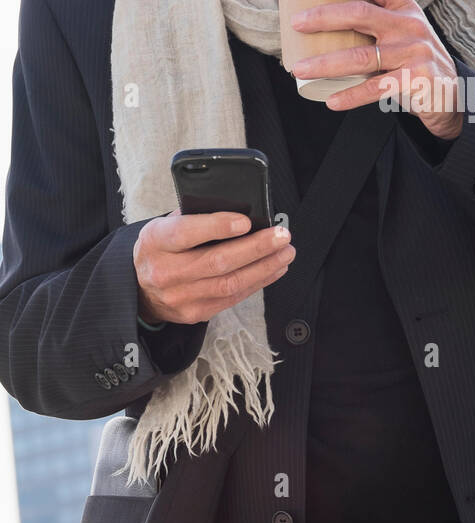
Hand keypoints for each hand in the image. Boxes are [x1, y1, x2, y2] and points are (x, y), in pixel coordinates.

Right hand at [133, 209, 294, 324]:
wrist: (140, 288)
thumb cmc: (162, 248)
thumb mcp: (165, 225)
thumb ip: (195, 215)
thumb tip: (241, 209)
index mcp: (156, 242)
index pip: (186, 233)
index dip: (218, 227)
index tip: (246, 221)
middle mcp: (166, 271)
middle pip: (217, 261)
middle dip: (256, 248)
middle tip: (282, 236)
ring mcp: (181, 297)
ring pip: (230, 283)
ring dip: (264, 267)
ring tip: (285, 252)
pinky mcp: (195, 313)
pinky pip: (232, 298)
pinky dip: (258, 282)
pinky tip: (273, 269)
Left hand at [290, 0, 463, 140]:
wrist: (451, 95)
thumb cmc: (414, 60)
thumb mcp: (403, 33)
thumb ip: (376, 23)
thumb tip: (320, 19)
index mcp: (405, 7)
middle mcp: (411, 25)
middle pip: (362, 13)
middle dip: (324, 17)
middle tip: (296, 24)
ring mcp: (415, 52)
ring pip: (361, 56)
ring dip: (325, 63)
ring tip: (301, 68)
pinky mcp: (416, 79)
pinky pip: (375, 88)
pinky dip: (350, 96)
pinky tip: (331, 101)